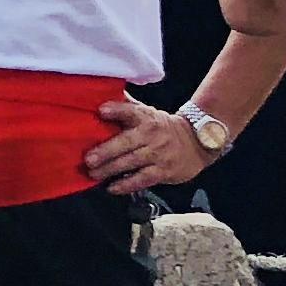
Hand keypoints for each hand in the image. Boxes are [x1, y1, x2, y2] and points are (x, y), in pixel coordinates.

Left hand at [84, 97, 216, 194]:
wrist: (196, 142)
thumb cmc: (162, 127)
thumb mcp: (147, 113)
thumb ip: (126, 107)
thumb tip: (98, 98)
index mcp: (147, 117)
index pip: (131, 110)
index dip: (116, 110)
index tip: (101, 111)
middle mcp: (153, 134)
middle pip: (127, 141)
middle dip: (106, 151)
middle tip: (89, 159)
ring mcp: (159, 154)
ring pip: (133, 161)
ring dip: (111, 169)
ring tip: (94, 174)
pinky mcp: (164, 171)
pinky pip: (143, 179)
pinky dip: (127, 184)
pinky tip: (113, 188)